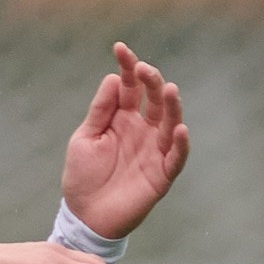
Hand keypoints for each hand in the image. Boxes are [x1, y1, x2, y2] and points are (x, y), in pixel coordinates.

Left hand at [61, 43, 188, 239]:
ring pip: (169, 123)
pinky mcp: (162, 174)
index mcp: (122, 118)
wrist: (85, 214)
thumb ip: (100, 111)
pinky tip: (179, 128)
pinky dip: (180, 143)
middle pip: (153, 100)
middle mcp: (142, 130)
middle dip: (150, 82)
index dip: (127, 68)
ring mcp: (154, 151)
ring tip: (168, 88)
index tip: (120, 48)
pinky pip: (176, 157)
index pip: (128, 88)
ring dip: (171, 106)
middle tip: (143, 68)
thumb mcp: (85, 138)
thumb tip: (112, 78)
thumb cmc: (83, 176)